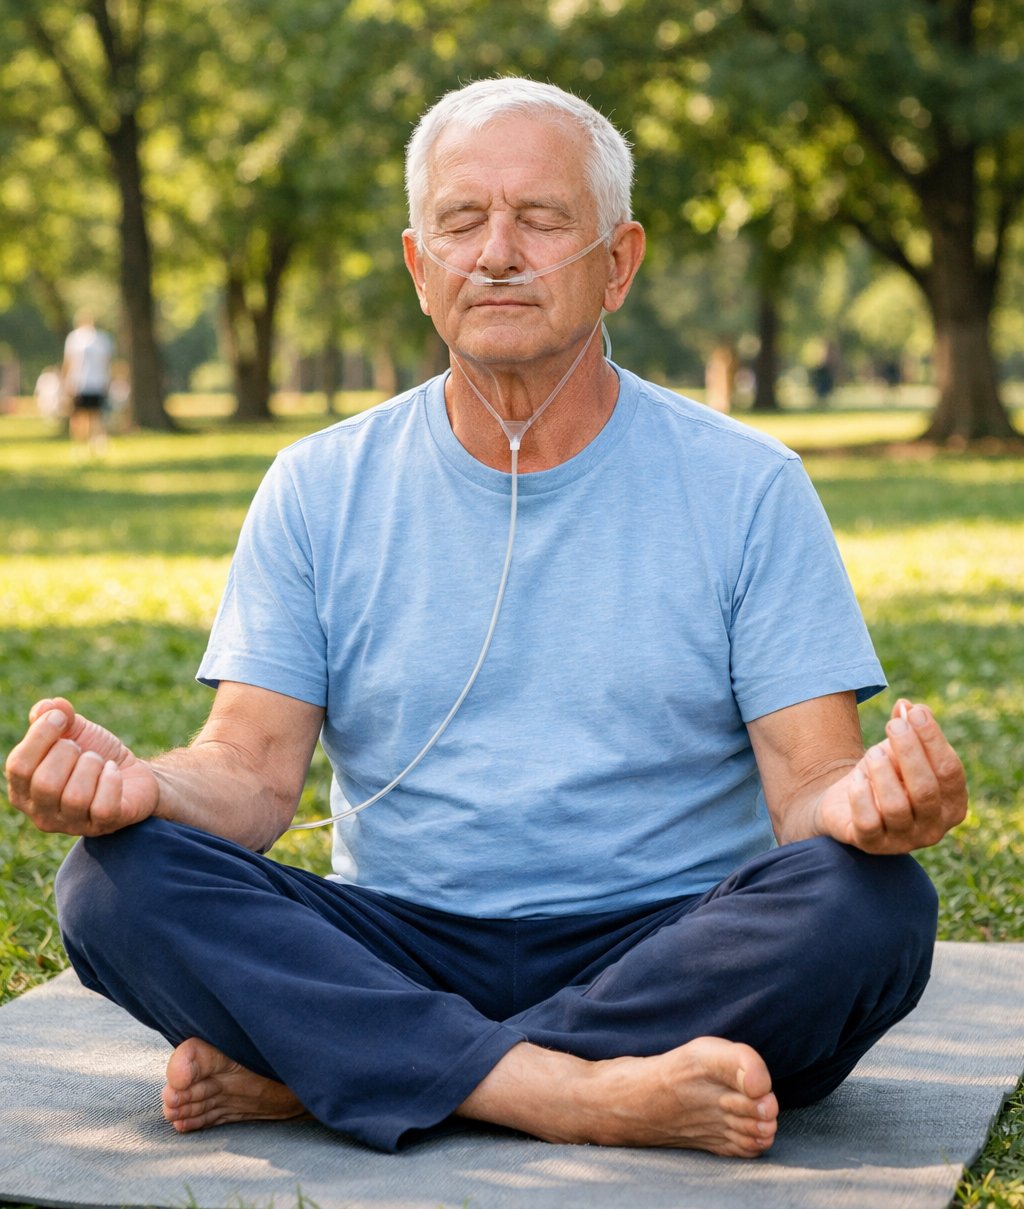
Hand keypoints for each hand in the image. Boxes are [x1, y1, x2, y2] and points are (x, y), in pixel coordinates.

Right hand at [5, 697, 157, 835]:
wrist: (132, 772)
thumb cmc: (95, 753)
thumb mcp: (74, 729)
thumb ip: (55, 715)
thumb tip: (48, 706)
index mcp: (23, 789)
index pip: (18, 766)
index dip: (41, 735)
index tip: (61, 718)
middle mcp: (41, 813)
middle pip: (45, 783)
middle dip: (69, 753)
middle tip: (82, 749)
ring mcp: (72, 824)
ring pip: (75, 797)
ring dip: (92, 766)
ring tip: (98, 761)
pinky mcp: (103, 826)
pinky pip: (103, 806)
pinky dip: (111, 780)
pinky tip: (113, 771)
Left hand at [818, 699, 967, 853]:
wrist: (847, 804)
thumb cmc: (884, 775)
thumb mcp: (898, 749)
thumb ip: (907, 728)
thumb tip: (906, 706)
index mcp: (952, 805)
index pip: (950, 771)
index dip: (933, 739)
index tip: (915, 712)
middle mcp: (933, 829)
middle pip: (926, 789)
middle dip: (909, 752)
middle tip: (892, 725)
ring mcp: (902, 842)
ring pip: (896, 806)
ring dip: (882, 772)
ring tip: (872, 753)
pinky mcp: (872, 846)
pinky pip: (868, 821)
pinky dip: (861, 795)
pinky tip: (857, 778)